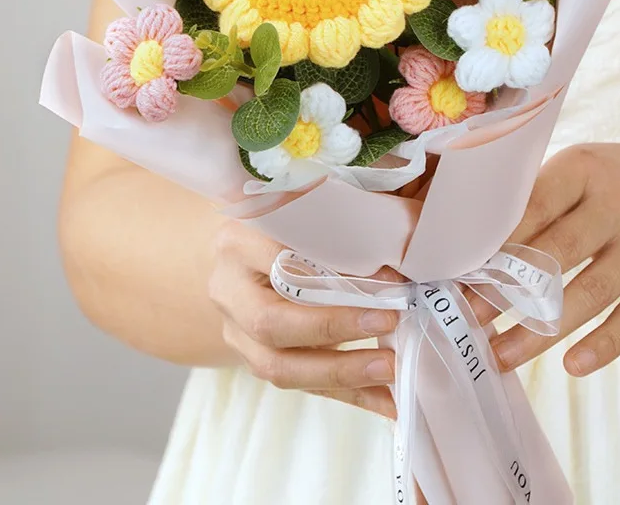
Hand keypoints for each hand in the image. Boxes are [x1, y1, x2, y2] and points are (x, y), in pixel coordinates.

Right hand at [209, 221, 399, 417]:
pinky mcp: (258, 361)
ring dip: (340, 371)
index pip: (278, 258)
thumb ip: (334, 237)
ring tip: (389, 368)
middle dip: (332, 328)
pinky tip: (386, 401)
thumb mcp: (300, 217)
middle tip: (386, 321)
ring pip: (279, 367)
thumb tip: (391, 272)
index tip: (385, 278)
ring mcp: (238, 333)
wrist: (245, 257)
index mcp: (236, 244)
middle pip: (270, 323)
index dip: (329, 272)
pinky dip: (350, 394)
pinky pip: (305, 385)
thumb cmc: (284, 229)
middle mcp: (228, 291)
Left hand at [475, 142, 619, 375]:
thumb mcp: (584, 169)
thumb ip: (538, 198)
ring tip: (501, 354)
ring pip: (588, 294)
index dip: (493, 245)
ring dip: (539, 331)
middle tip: (467, 319)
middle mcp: (618, 204)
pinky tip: (570, 366)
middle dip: (504, 291)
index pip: (530, 209)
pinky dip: (602, 345)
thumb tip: (475, 243)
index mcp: (584, 169)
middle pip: (553, 255)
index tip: (457, 273)